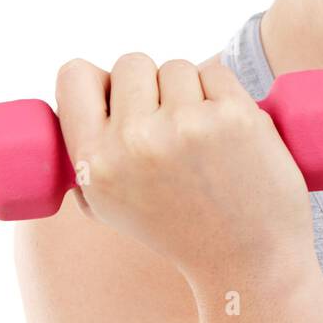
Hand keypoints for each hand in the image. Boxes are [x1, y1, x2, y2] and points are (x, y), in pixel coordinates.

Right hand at [53, 54, 316, 284]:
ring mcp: (187, 124)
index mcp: (96, 162)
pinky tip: (229, 129)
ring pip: (178, 67)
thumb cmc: (180, 230)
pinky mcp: (234, 115)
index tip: (116, 93)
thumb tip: (76, 104)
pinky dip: (223, 91)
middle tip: (169, 121)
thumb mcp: (111, 206)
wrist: (248, 260)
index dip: (96, 78)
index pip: (75, 76)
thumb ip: (88, 158)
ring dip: (189, 88)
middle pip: (132, 63)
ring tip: (202, 135)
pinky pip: (217, 72)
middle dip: (151, 83)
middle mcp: (136, 141)